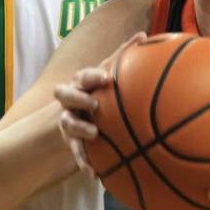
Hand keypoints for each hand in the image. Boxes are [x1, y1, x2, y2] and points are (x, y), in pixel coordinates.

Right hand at [55, 31, 145, 172]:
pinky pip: (75, 152)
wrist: (80, 114)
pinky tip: (94, 174)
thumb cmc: (100, 90)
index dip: (91, 76)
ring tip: (94, 134)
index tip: (104, 78)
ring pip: (67, 122)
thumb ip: (122, 55)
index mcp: (82, 82)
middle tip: (95, 104)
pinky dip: (84, 162)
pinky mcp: (71, 140)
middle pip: (65, 94)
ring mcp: (68, 119)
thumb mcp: (108, 72)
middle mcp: (71, 98)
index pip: (83, 75)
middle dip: (78, 97)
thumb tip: (143, 35)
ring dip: (79, 128)